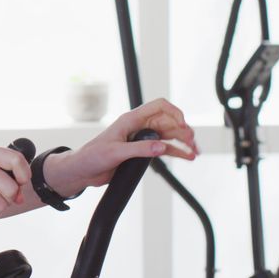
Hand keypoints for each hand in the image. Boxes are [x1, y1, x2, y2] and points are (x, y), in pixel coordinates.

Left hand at [59, 98, 198, 187]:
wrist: (83, 170)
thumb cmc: (92, 156)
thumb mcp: (115, 153)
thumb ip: (139, 150)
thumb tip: (161, 147)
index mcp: (131, 120)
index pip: (159, 106)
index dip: (174, 113)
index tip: (183, 126)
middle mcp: (139, 127)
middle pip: (169, 122)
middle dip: (183, 131)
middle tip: (192, 144)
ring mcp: (142, 139)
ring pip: (169, 136)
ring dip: (183, 143)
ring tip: (195, 152)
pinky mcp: (142, 152)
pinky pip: (164, 149)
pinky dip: (177, 152)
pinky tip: (187, 157)